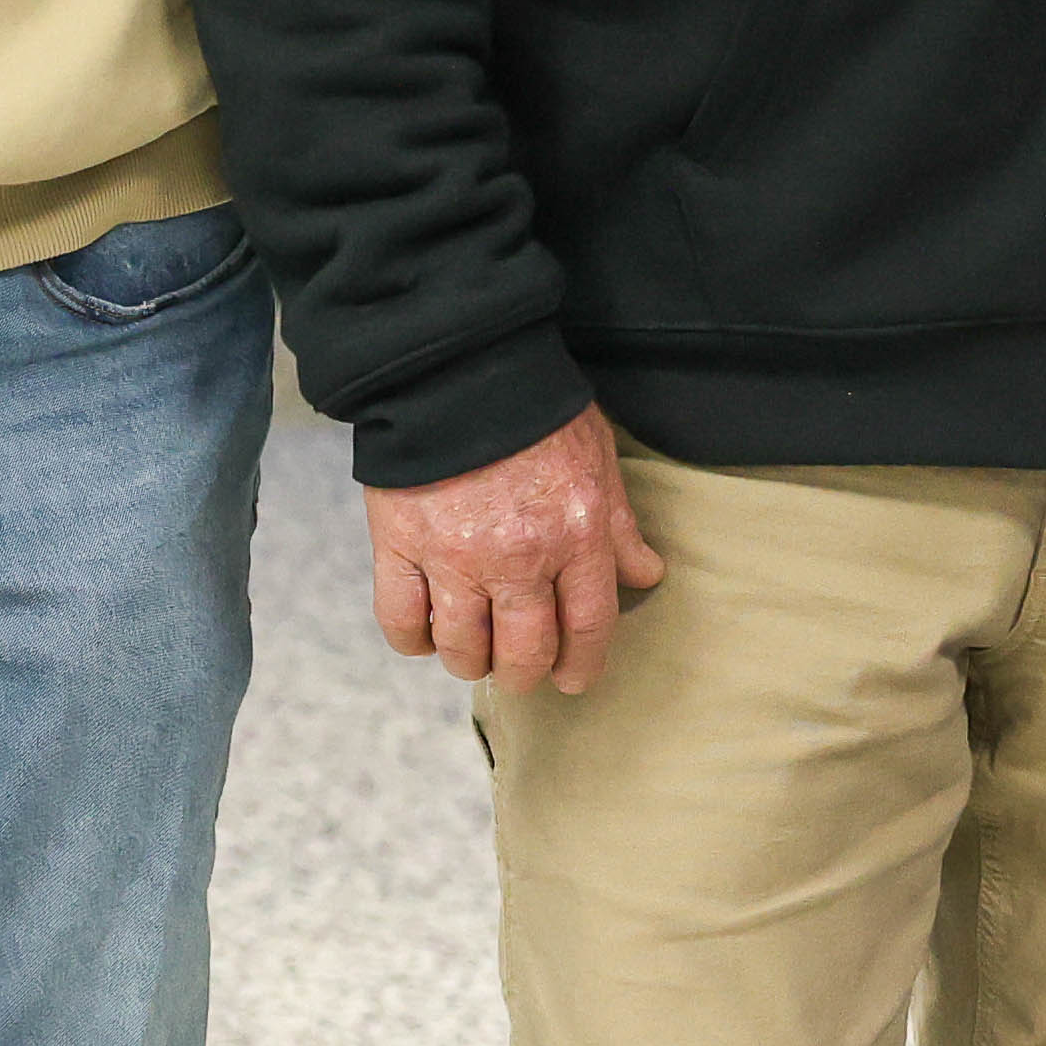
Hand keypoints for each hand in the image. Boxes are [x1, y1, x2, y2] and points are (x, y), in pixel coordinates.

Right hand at [362, 407, 664, 696]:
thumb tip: (645, 575)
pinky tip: (426, 634)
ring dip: (471, 662)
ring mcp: (455, 557)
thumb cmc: (535, 408)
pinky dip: (414, 640)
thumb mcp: (598, 459)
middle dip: (525, 672)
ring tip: (473, 653)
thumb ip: (620, 526)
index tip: (573, 679)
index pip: (588, 625)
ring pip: (463, 648)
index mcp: (577, 533)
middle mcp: (519, 557)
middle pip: (525, 650)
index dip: (582, 663)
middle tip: (520, 671)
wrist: (456, 366)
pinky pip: (402, 620)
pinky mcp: (400, 547)